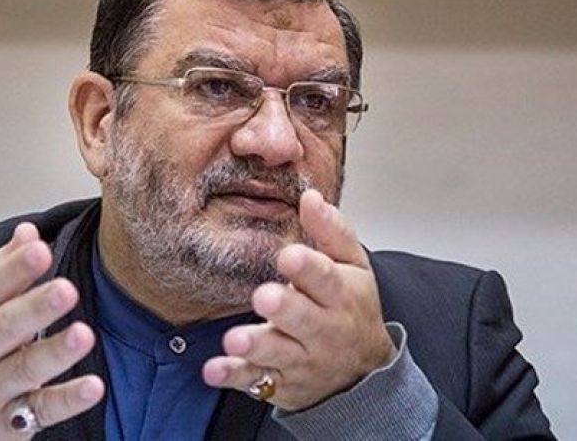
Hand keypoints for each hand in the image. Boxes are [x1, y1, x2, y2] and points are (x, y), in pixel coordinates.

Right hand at [0, 223, 104, 439]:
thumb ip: (1, 272)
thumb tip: (28, 230)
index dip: (14, 269)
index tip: (40, 248)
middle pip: (4, 327)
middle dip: (35, 307)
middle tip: (66, 289)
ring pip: (24, 369)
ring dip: (55, 352)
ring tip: (84, 334)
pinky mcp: (7, 425)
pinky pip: (40, 411)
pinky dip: (67, 400)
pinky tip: (93, 386)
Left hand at [202, 189, 393, 410]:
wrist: (363, 370)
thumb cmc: (351, 307)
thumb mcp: (353, 265)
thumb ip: (331, 231)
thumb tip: (310, 196)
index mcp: (340, 294)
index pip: (326, 278)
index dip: (308, 268)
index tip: (289, 256)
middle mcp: (323, 328)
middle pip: (304, 319)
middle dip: (285, 308)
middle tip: (263, 297)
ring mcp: (301, 357)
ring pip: (278, 352)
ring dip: (256, 345)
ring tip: (234, 339)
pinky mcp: (281, 381)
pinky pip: (256, 381)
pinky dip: (234, 376)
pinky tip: (213, 370)